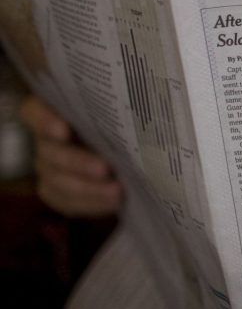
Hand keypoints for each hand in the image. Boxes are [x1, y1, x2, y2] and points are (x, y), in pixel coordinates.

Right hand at [21, 95, 121, 216]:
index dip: (44, 120)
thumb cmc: (125, 123)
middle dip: (78, 162)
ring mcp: (48, 167)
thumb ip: (119, 109)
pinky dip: (89, 204)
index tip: (63, 130)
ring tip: (116, 190)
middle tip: (105, 168)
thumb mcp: (121, 112)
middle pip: (50, 151)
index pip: (34, 111)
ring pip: (56, 180)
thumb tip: (140, 104)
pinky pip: (65, 201)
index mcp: (55, 111)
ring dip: (88, 188)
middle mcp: (46, 139)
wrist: (130, 154)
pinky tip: (112, 202)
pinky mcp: (56, 191)